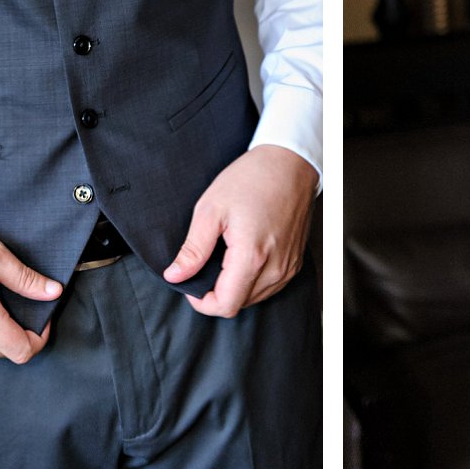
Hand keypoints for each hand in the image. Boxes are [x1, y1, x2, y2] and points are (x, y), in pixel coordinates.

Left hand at [163, 145, 316, 317]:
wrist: (290, 163)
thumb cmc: (251, 179)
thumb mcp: (211, 209)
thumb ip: (193, 249)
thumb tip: (175, 276)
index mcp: (252, 257)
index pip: (225, 305)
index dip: (201, 302)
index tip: (190, 283)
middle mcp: (275, 268)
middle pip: (239, 304)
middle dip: (216, 291)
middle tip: (206, 261)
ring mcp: (288, 267)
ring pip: (254, 297)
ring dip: (234, 286)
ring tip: (226, 254)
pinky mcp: (295, 262)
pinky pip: (269, 286)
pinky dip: (252, 279)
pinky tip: (243, 254)